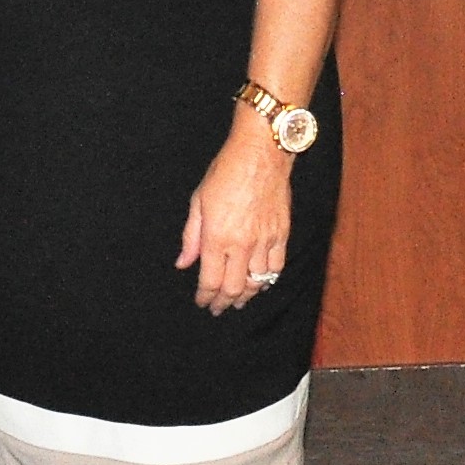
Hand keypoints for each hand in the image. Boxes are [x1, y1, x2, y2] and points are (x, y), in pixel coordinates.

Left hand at [176, 116, 291, 313]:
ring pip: (257, 282)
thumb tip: (183, 263)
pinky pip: (276, 268)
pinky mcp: (281, 235)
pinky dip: (267, 280)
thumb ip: (191, 236)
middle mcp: (241, 244)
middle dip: (224, 301)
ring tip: (237, 300)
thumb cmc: (224, 173)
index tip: (202, 303)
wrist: (260, 156)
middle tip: (218, 308)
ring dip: (246, 296)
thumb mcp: (198, 201)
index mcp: (216, 236)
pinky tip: (260, 283)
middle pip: (234, 287)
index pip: (210, 279)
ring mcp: (264, 241)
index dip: (205, 296)